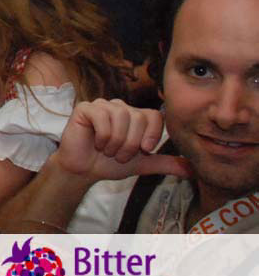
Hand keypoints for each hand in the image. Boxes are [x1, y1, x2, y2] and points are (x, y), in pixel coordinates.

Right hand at [52, 99, 190, 182]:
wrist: (83, 170)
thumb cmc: (109, 164)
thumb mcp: (142, 164)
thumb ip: (165, 163)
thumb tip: (193, 170)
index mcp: (135, 116)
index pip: (154, 115)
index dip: (152, 134)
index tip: (144, 150)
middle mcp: (120, 107)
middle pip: (138, 118)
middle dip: (131, 144)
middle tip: (120, 155)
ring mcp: (102, 105)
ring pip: (121, 118)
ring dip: (116, 142)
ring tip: (107, 150)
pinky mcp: (86, 108)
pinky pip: (102, 117)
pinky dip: (102, 136)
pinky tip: (96, 143)